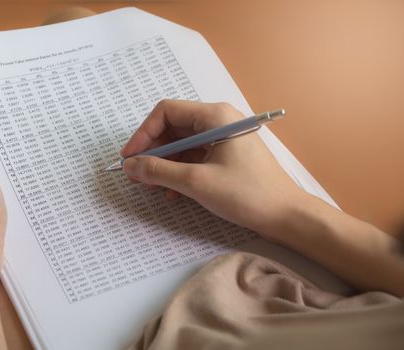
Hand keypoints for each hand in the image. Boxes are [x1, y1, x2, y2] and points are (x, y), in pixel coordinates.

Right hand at [121, 100, 305, 240]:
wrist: (286, 216)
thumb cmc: (247, 194)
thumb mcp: (196, 182)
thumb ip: (159, 171)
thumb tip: (130, 165)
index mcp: (215, 116)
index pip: (167, 112)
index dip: (143, 133)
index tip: (129, 157)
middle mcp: (219, 121)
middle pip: (173, 128)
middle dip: (152, 151)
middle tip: (135, 173)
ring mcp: (224, 138)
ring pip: (182, 144)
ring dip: (164, 164)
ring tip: (151, 185)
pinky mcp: (227, 156)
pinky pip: (194, 157)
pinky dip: (179, 172)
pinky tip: (171, 192)